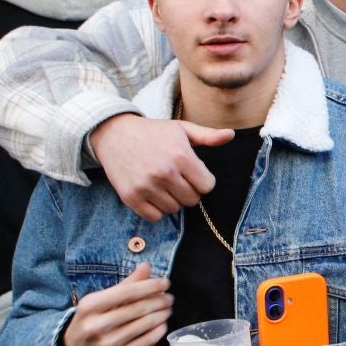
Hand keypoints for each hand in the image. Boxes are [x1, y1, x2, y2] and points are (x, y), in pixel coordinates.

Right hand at [61, 262, 171, 345]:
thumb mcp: (98, 301)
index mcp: (90, 306)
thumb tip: (146, 267)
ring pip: (146, 324)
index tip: (165, 282)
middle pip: (139, 308)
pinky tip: (162, 324)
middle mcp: (98, 325)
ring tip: (167, 309)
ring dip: (162, 314)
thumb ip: (124, 284)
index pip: (128, 292)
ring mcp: (108, 343)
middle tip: (169, 297)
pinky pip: (147, 341)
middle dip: (160, 300)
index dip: (151, 286)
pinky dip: (159, 330)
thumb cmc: (89, 321)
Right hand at [89, 113, 234, 221]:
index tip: (192, 172)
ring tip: (163, 183)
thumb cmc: (153, 132)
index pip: (207, 186)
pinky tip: (152, 193)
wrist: (114, 134)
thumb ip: (207, 136)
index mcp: (181, 157)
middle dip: (188, 190)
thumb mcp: (181, 129)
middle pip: (192, 200)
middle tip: (176, 178)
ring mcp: (146, 186)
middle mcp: (164, 173)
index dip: (202, 180)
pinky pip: (154, 216)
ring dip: (172, 199)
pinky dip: (155, 209)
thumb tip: (230, 135)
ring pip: (174, 209)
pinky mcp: (130, 197)